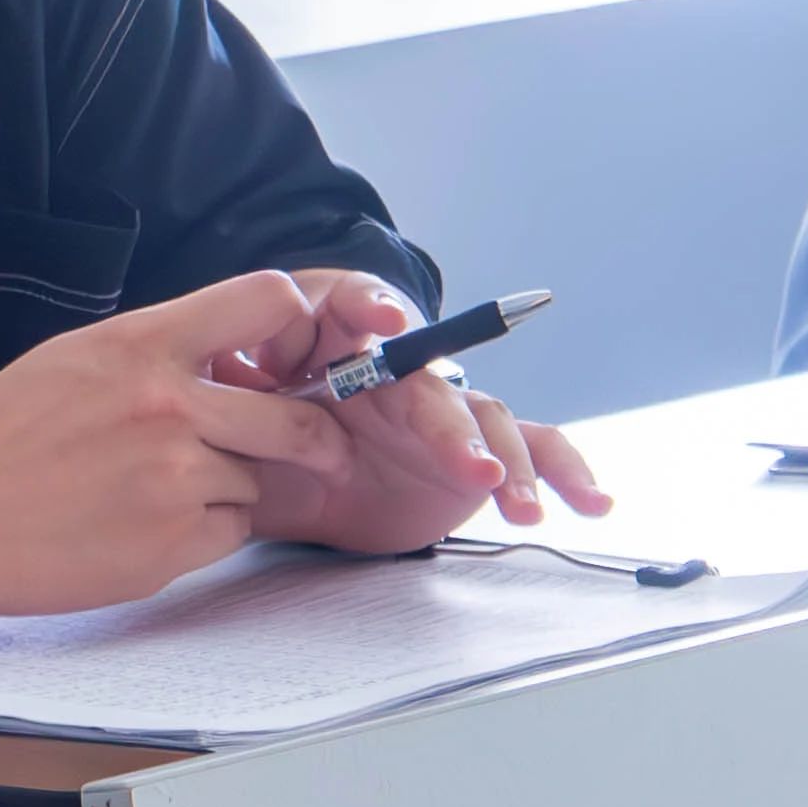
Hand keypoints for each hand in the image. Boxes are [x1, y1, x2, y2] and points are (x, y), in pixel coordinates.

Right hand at [0, 272, 364, 616]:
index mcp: (144, 343)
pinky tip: (146, 528)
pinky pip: (229, 535)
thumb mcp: (81, 357)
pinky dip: (205, 534)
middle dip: (310, 439)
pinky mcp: (168, 548)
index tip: (296, 357)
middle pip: (296, 419)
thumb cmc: (0, 433)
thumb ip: (162, 349)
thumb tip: (236, 355)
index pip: (268, 300)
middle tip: (314, 449)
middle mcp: (169, 405)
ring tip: (158, 492)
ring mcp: (173, 480)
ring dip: (233, 490)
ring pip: (256, 483)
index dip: (298, 328)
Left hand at [213, 268, 613, 556]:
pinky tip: (590, 500)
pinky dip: (562, 471)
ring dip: (502, 459)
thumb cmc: (245, 434)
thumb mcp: (220, 415)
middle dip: (444, 419)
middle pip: (428, 377)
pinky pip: (529, 447)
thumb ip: (222, 398)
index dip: (368, 308)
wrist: (272, 482)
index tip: (379, 322)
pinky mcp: (474, 454)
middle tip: (460, 461)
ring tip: (509, 501)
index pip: (354, 305)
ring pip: (483, 417)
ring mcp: (441, 411)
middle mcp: (399, 368)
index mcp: (333, 339)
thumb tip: (217, 384)